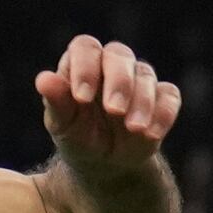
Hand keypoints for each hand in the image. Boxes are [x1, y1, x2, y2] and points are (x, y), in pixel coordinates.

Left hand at [35, 35, 181, 174]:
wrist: (104, 164)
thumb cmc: (78, 137)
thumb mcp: (63, 125)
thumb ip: (56, 102)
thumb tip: (43, 79)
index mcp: (83, 64)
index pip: (85, 48)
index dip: (85, 67)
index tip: (81, 97)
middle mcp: (112, 65)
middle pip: (119, 55)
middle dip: (119, 82)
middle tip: (114, 110)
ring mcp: (139, 79)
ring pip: (146, 75)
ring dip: (141, 102)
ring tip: (133, 128)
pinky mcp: (162, 97)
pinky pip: (169, 96)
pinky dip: (163, 114)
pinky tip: (151, 133)